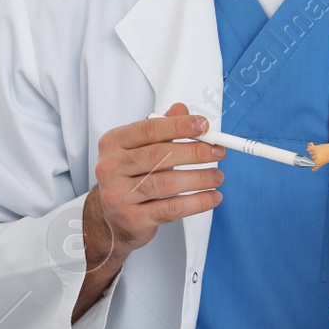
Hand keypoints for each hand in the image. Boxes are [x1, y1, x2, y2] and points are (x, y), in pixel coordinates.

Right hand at [86, 102, 224, 256]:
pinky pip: (172, 208)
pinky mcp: (133, 218)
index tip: (204, 126)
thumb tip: (182, 111)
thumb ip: (161, 129)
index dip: (179, 126)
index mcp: (113, 143)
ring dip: (200, 178)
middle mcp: (111, 168)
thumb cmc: (128, 178)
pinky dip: (197, 202)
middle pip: (159, 155)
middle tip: (217, 151)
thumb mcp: (139, 149)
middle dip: (195, 152)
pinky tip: (211, 197)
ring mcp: (119, 195)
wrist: (112, 218)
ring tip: (217, 176)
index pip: (149, 129)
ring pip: (167, 183)